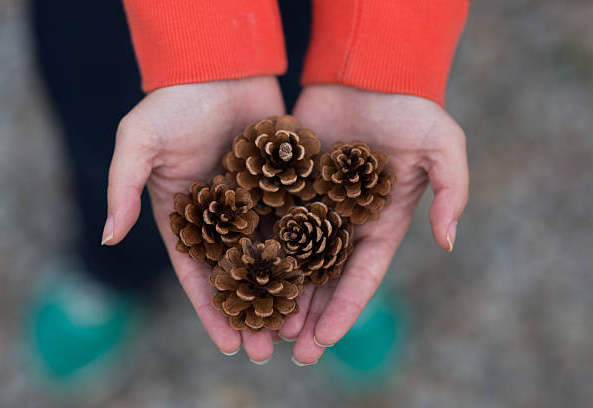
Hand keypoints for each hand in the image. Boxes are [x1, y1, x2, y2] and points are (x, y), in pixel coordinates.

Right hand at [102, 77, 284, 361]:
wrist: (220, 67)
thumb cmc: (174, 103)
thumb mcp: (138, 142)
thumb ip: (123, 188)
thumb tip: (107, 237)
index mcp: (186, 217)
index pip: (198, 274)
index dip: (212, 310)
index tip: (229, 345)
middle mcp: (222, 218)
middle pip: (239, 275)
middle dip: (251, 312)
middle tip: (268, 351)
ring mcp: (255, 205)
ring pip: (272, 258)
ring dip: (284, 291)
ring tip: (298, 327)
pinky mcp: (284, 188)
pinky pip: (296, 225)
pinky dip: (307, 253)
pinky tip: (321, 281)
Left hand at [281, 85, 468, 364]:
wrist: (366, 72)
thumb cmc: (410, 108)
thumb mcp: (442, 145)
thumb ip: (451, 190)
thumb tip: (450, 241)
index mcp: (380, 223)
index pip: (361, 276)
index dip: (345, 310)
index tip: (324, 341)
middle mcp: (343, 222)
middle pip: (323, 278)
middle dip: (308, 314)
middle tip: (288, 349)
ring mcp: (312, 206)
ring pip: (290, 258)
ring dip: (278, 291)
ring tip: (260, 323)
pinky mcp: (285, 186)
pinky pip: (268, 222)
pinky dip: (255, 248)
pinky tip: (238, 274)